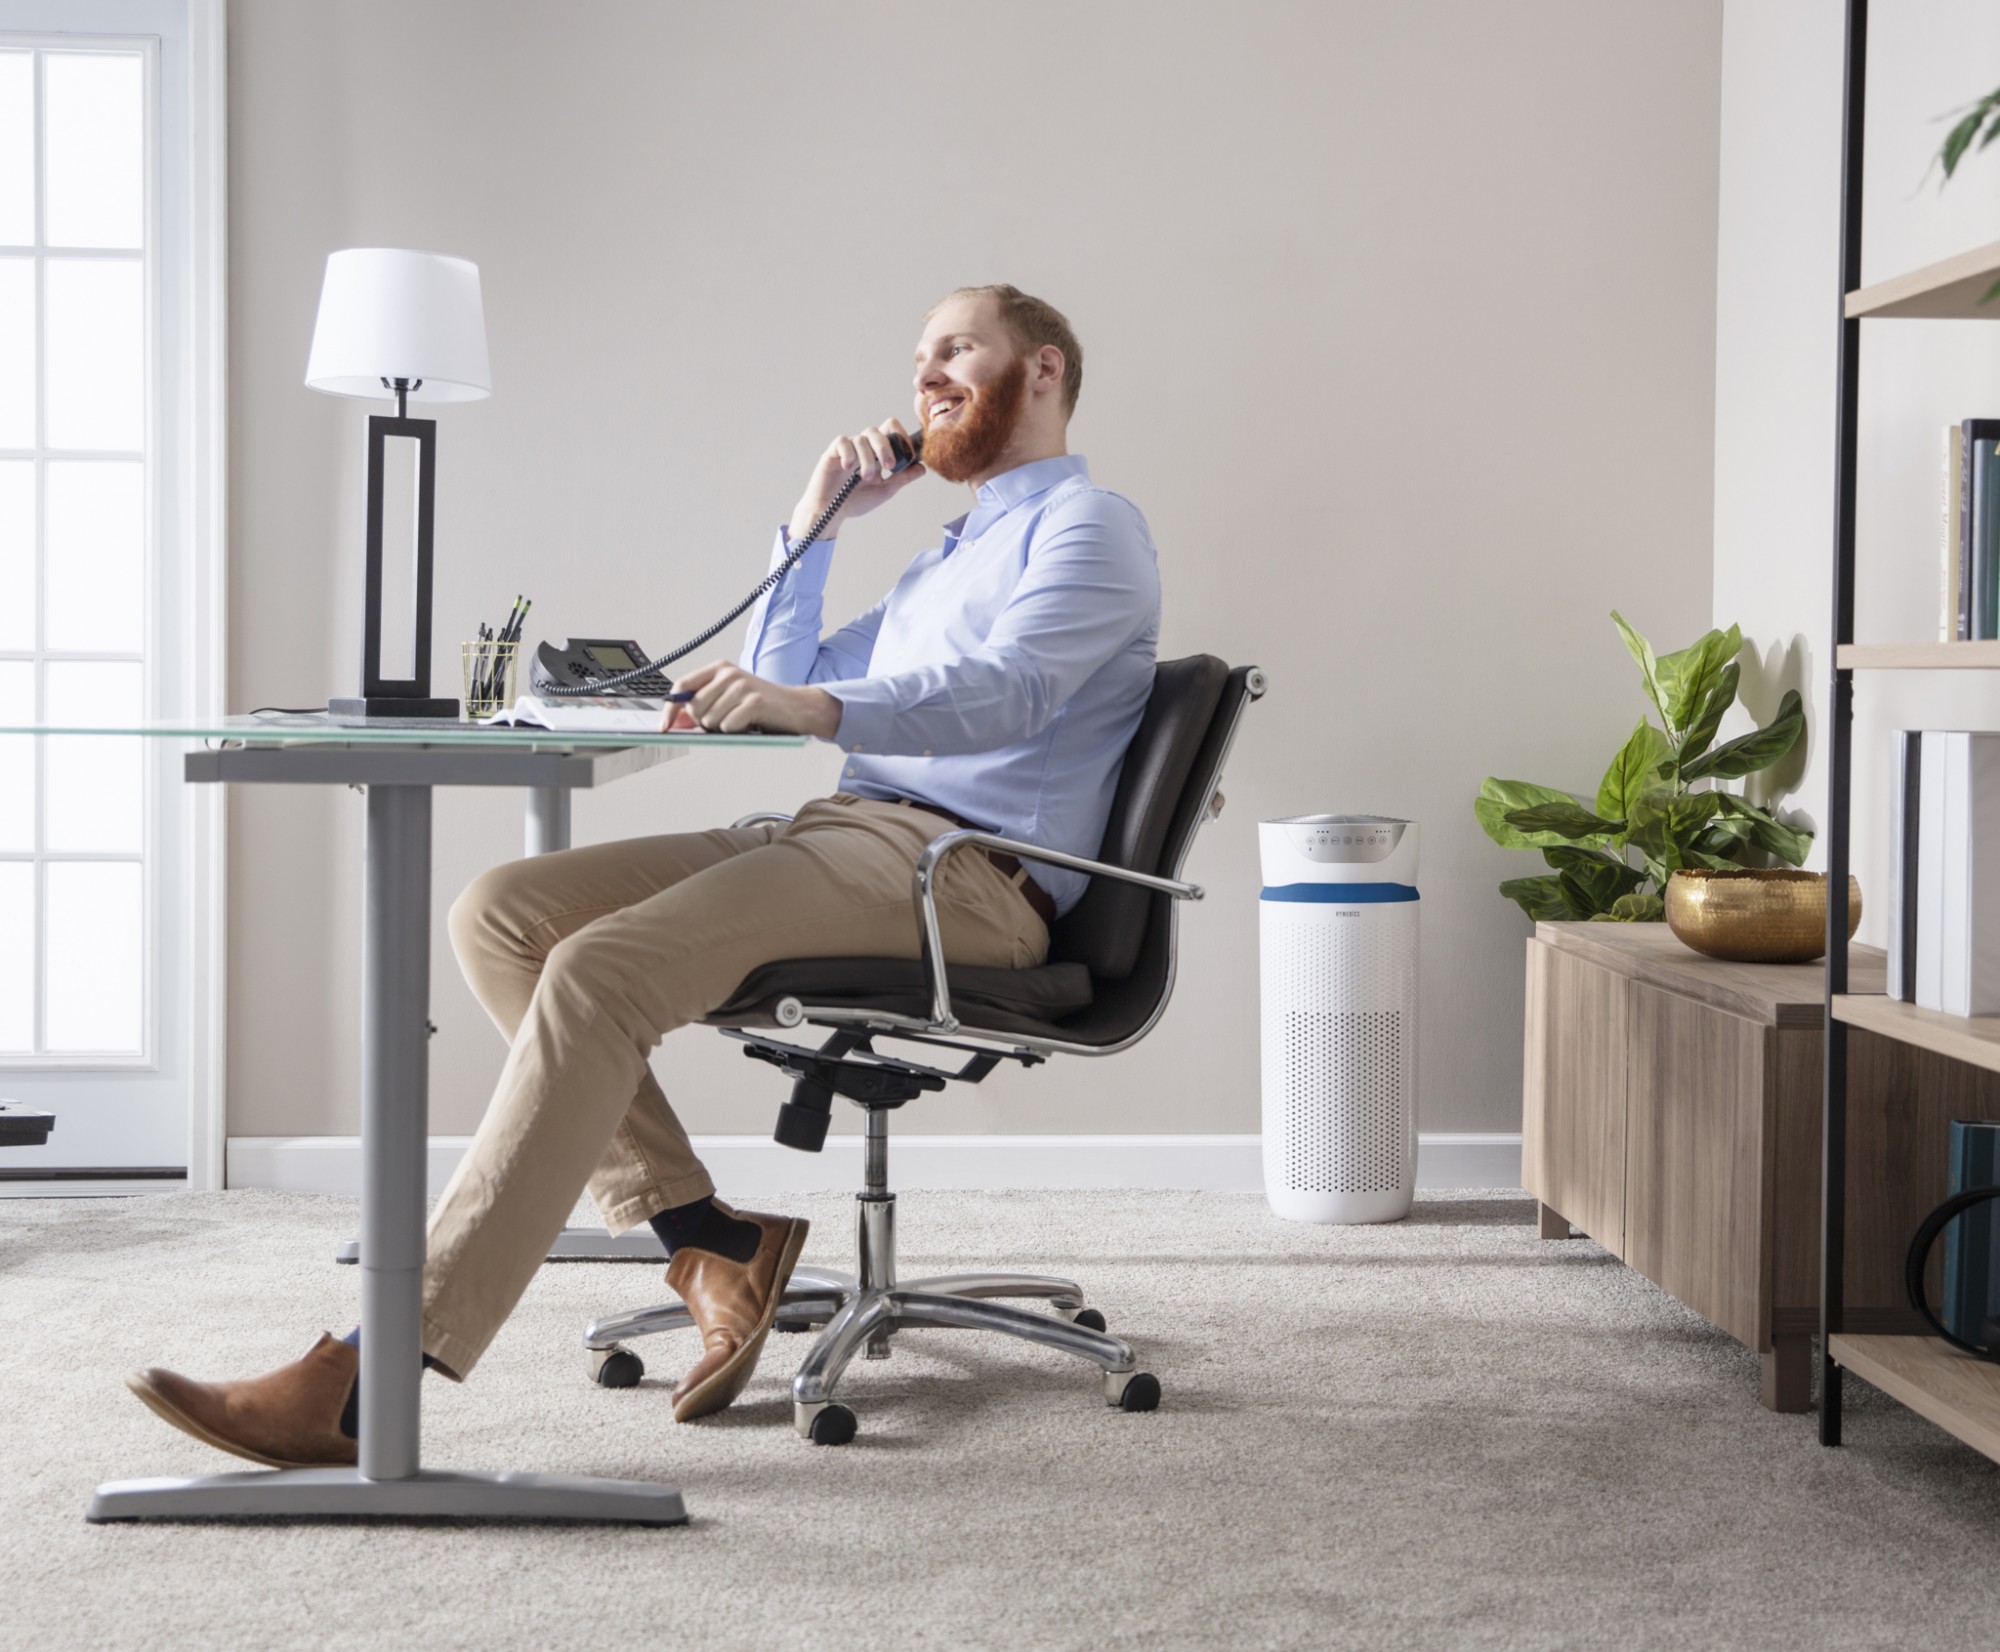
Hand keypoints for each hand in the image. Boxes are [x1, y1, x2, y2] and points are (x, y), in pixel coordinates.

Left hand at [661, 660, 842, 738]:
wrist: (795, 707)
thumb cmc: (759, 704)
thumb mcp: (728, 698)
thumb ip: (701, 704)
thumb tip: (674, 719)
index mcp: (719, 668)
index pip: (682, 686)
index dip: (670, 708)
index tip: (664, 726)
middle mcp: (729, 673)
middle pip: (694, 707)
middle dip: (704, 722)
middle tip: (723, 720)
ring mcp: (742, 685)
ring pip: (710, 720)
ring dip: (723, 727)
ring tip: (739, 720)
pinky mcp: (754, 701)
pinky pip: (728, 726)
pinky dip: (737, 730)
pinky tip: (749, 723)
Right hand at [788, 417, 925, 541]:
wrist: (830, 512)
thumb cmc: (855, 500)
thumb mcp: (884, 491)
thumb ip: (902, 478)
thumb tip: (922, 468)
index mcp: (877, 453)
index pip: (891, 431)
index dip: (902, 437)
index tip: (908, 454)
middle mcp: (863, 447)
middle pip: (877, 430)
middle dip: (886, 447)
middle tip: (889, 467)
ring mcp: (848, 449)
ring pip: (861, 439)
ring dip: (868, 459)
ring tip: (866, 478)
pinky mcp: (832, 453)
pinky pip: (842, 442)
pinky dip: (848, 453)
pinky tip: (848, 468)